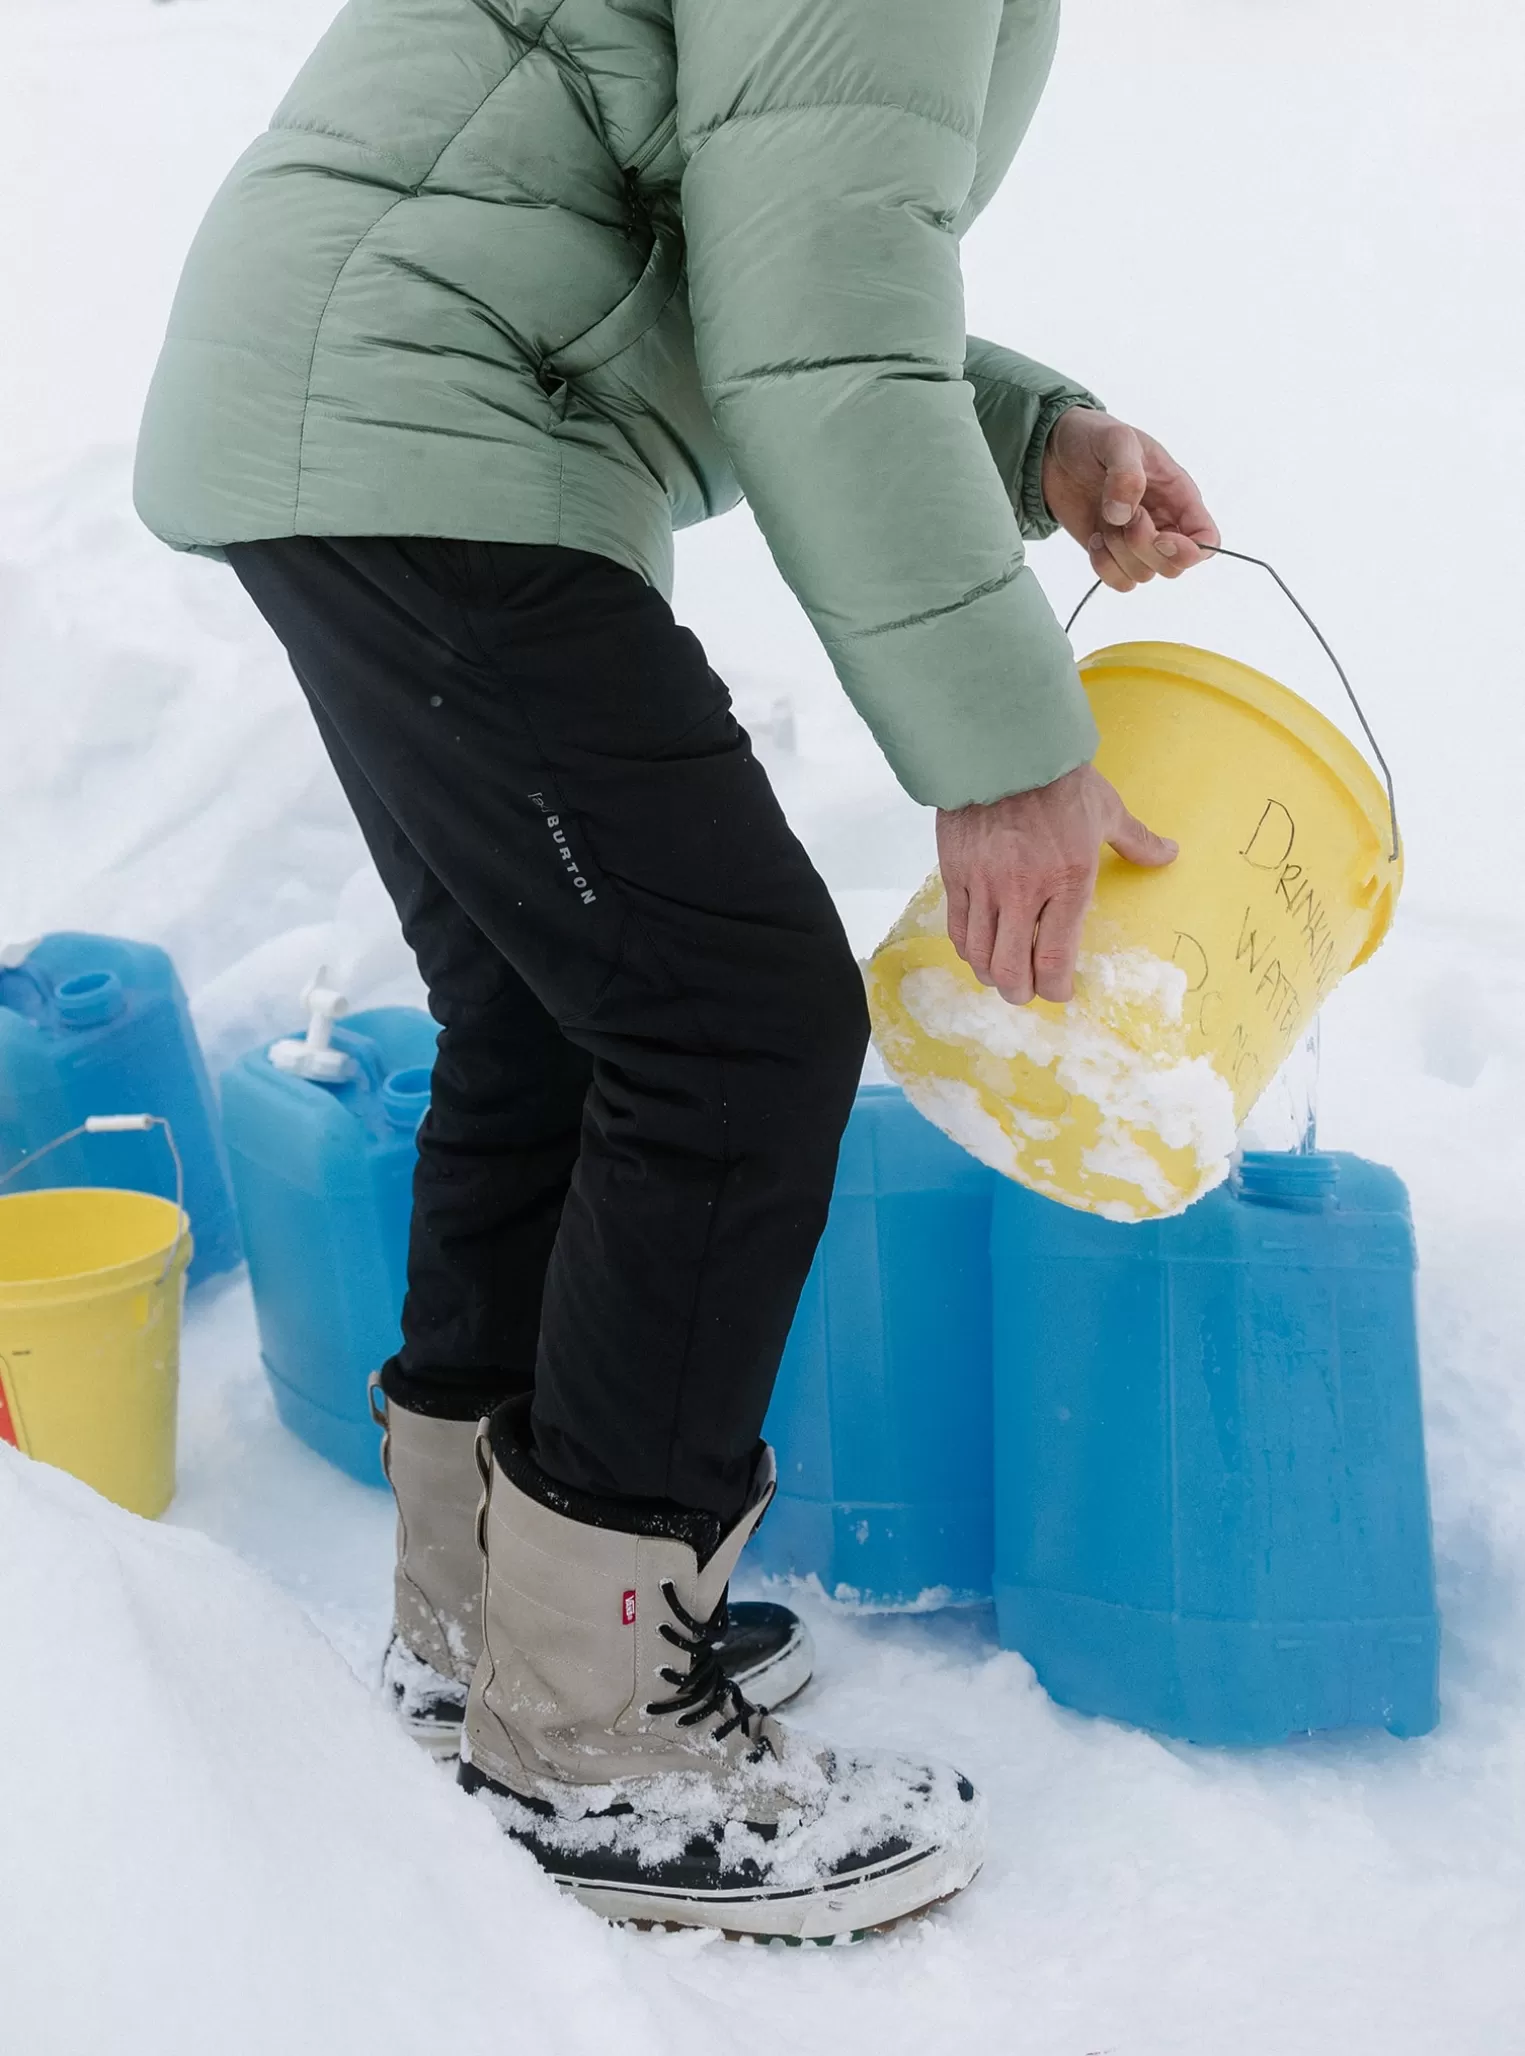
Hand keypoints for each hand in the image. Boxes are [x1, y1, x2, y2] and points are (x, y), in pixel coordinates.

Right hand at [937, 764, 1177, 1004]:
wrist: (1002, 748)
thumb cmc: (1059, 780)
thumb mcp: (1107, 810)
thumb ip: (1136, 841)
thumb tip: (1170, 855)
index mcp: (1067, 881)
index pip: (1054, 958)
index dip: (1056, 988)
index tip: (1060, 991)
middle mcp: (1024, 892)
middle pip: (1012, 969)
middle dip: (1022, 992)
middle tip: (1028, 991)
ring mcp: (985, 886)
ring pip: (980, 956)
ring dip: (992, 975)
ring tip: (1001, 975)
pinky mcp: (955, 875)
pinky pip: (957, 929)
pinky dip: (967, 949)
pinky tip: (978, 949)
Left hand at [1042, 407, 1219, 592]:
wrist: (1054, 453)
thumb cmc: (1095, 438)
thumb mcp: (1116, 439)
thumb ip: (1126, 472)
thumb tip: (1123, 515)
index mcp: (1179, 496)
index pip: (1207, 541)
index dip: (1189, 551)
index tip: (1161, 537)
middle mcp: (1165, 524)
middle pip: (1173, 566)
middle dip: (1143, 547)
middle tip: (1124, 516)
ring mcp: (1138, 543)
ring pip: (1144, 575)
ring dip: (1119, 553)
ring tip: (1105, 520)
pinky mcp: (1112, 555)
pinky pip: (1119, 582)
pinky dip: (1104, 567)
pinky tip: (1095, 538)